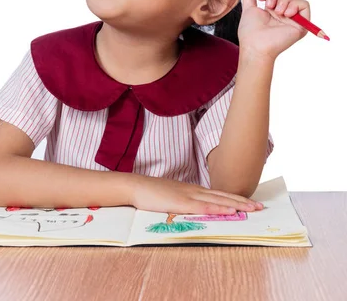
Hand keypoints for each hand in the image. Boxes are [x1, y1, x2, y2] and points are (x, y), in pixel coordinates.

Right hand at [130, 174, 263, 214]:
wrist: (137, 186)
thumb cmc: (152, 194)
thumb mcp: (173, 197)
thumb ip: (186, 203)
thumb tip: (196, 209)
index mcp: (193, 190)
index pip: (220, 194)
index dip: (236, 198)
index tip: (250, 202)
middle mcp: (195, 191)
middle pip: (224, 195)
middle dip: (243, 201)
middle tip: (261, 207)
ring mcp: (189, 196)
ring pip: (218, 200)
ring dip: (237, 204)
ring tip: (252, 209)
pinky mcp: (182, 203)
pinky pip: (204, 207)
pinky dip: (219, 208)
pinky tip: (230, 211)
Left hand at [237, 0, 310, 60]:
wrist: (255, 45)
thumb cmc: (250, 32)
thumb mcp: (249, 10)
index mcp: (274, 7)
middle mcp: (285, 11)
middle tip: (268, 5)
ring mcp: (294, 17)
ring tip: (276, 12)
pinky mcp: (302, 25)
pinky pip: (304, 5)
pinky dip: (294, 5)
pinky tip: (286, 14)